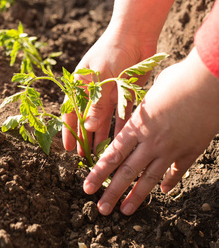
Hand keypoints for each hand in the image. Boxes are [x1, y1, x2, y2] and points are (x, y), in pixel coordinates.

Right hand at [62, 0, 178, 154]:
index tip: (68, 147)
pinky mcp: (125, 94)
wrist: (136, 34)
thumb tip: (89, 127)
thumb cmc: (112, 50)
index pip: (70, 111)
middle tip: (85, 156)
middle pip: (87, 119)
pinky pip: (122, 114)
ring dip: (103, 136)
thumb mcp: (101, 76)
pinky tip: (121, 140)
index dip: (69, 130)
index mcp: (81, 84)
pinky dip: (121, 126)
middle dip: (86, 138)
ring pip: (105, 120)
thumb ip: (96, 102)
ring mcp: (109, 93)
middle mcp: (94, 91)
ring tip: (102, 154)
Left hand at [83, 47, 218, 215]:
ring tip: (125, 211)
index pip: (112, 155)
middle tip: (100, 209)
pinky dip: (170, 183)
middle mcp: (152, 142)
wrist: (208, 81)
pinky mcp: (191, 150)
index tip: (87, 187)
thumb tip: (134, 118)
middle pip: (128, 172)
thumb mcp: (148, 95)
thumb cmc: (176, 81)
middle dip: (112, 192)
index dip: (98, 173)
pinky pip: (178, 172)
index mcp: (138, 126)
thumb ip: (138, 112)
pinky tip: (163, 192)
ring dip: (136, 196)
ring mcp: (172, 149)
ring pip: (150, 178)